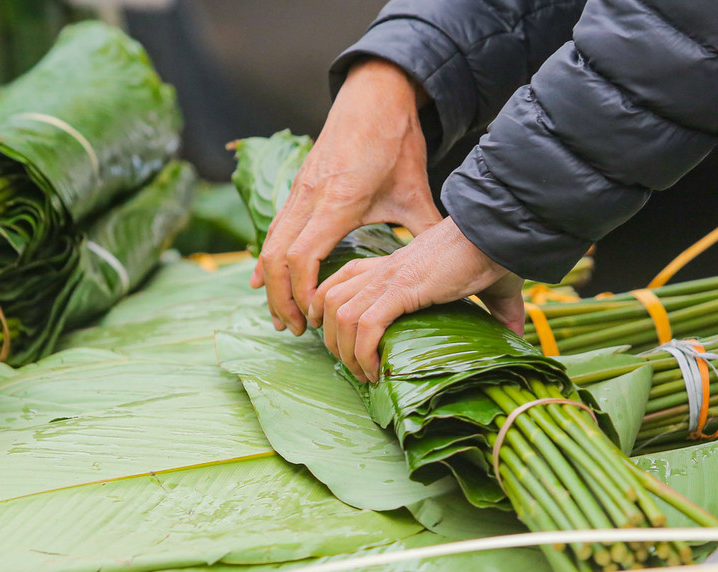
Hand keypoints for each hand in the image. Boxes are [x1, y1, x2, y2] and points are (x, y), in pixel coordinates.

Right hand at [252, 58, 440, 335]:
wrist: (374, 95)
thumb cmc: (395, 141)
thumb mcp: (416, 190)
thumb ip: (427, 229)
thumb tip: (455, 265)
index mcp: (339, 200)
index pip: (302, 255)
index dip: (301, 292)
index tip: (313, 319)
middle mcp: (310, 195)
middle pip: (275, 256)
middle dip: (280, 298)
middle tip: (294, 330)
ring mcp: (298, 190)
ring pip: (268, 243)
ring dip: (271, 284)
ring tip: (281, 317)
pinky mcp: (296, 186)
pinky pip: (272, 229)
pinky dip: (266, 259)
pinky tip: (262, 282)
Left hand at [312, 217, 523, 381]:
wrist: (501, 233)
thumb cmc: (498, 255)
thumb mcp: (491, 287)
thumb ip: (499, 310)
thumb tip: (515, 333)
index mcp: (397, 264)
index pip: (344, 280)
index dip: (333, 311)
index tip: (346, 343)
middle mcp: (385, 269)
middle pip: (329, 300)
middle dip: (333, 339)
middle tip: (355, 368)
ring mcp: (390, 277)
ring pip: (339, 315)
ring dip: (345, 352)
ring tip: (365, 374)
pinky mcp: (403, 288)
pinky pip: (365, 325)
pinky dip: (363, 353)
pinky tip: (377, 371)